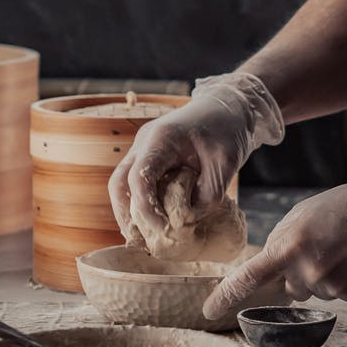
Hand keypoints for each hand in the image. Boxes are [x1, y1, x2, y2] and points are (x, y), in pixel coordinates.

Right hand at [108, 72, 283, 248]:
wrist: (228, 105)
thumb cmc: (227, 129)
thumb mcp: (226, 162)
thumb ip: (209, 193)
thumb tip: (188, 220)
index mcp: (161, 139)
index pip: (139, 178)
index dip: (146, 208)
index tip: (162, 230)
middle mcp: (144, 142)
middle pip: (118, 183)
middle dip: (125, 214)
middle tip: (140, 241)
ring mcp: (143, 148)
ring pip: (121, 183)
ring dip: (129, 210)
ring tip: (143, 237)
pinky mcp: (150, 155)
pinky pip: (134, 181)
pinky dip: (138, 202)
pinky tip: (151, 221)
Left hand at [203, 168, 346, 318]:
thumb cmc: (346, 207)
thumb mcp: (301, 214)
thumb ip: (279, 240)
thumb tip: (268, 267)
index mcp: (288, 246)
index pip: (247, 278)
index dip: (225, 296)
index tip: (209, 310)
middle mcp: (307, 272)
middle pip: (289, 287)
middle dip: (299, 271)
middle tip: (322, 246)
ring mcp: (332, 288)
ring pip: (314, 291)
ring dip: (323, 275)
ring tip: (344, 249)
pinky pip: (338, 295)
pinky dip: (344, 280)